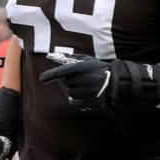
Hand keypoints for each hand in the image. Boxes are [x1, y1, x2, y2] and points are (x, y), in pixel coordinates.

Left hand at [39, 55, 159, 111]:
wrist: (118, 83)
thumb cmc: (101, 69)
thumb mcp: (88, 60)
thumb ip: (72, 60)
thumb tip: (54, 57)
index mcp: (82, 68)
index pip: (61, 72)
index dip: (50, 76)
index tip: (42, 79)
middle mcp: (82, 80)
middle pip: (65, 83)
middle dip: (68, 81)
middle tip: (81, 78)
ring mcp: (85, 92)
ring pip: (69, 92)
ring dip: (73, 90)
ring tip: (86, 86)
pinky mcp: (88, 101)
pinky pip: (74, 101)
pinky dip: (76, 98)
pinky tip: (85, 94)